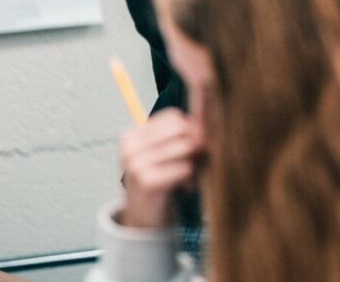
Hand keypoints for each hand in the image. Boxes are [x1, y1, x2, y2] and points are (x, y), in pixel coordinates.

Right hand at [118, 108, 204, 228]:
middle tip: (197, 161)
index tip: (196, 145)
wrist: (144, 221)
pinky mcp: (148, 182)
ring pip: (187, 147)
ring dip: (196, 162)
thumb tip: (208, 121)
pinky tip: (185, 187)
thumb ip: (181, 136)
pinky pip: (186, 168)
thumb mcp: (162, 154)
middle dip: (197, 143)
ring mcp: (137, 164)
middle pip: (182, 129)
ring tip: (189, 176)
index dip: (192, 128)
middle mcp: (131, 148)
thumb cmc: (159, 183)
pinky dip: (191, 178)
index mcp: (132, 136)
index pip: (173, 117)